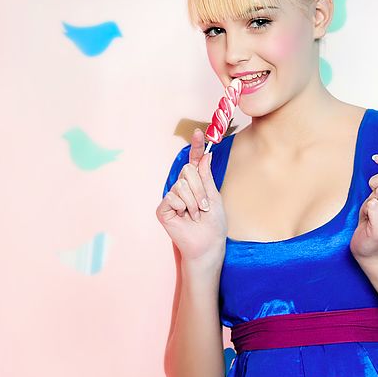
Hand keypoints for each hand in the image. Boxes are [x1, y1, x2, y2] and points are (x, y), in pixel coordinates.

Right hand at [156, 128, 226, 264]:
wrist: (208, 244)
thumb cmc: (213, 224)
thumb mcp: (214, 196)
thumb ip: (206, 176)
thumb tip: (205, 156)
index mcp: (195, 184)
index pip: (194, 162)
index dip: (196, 147)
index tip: (200, 132)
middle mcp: (181, 188)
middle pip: (187, 171)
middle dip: (199, 189)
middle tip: (203, 206)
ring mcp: (171, 198)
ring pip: (181, 185)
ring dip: (194, 201)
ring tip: (195, 215)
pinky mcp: (163, 209)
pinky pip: (172, 197)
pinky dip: (183, 207)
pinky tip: (185, 218)